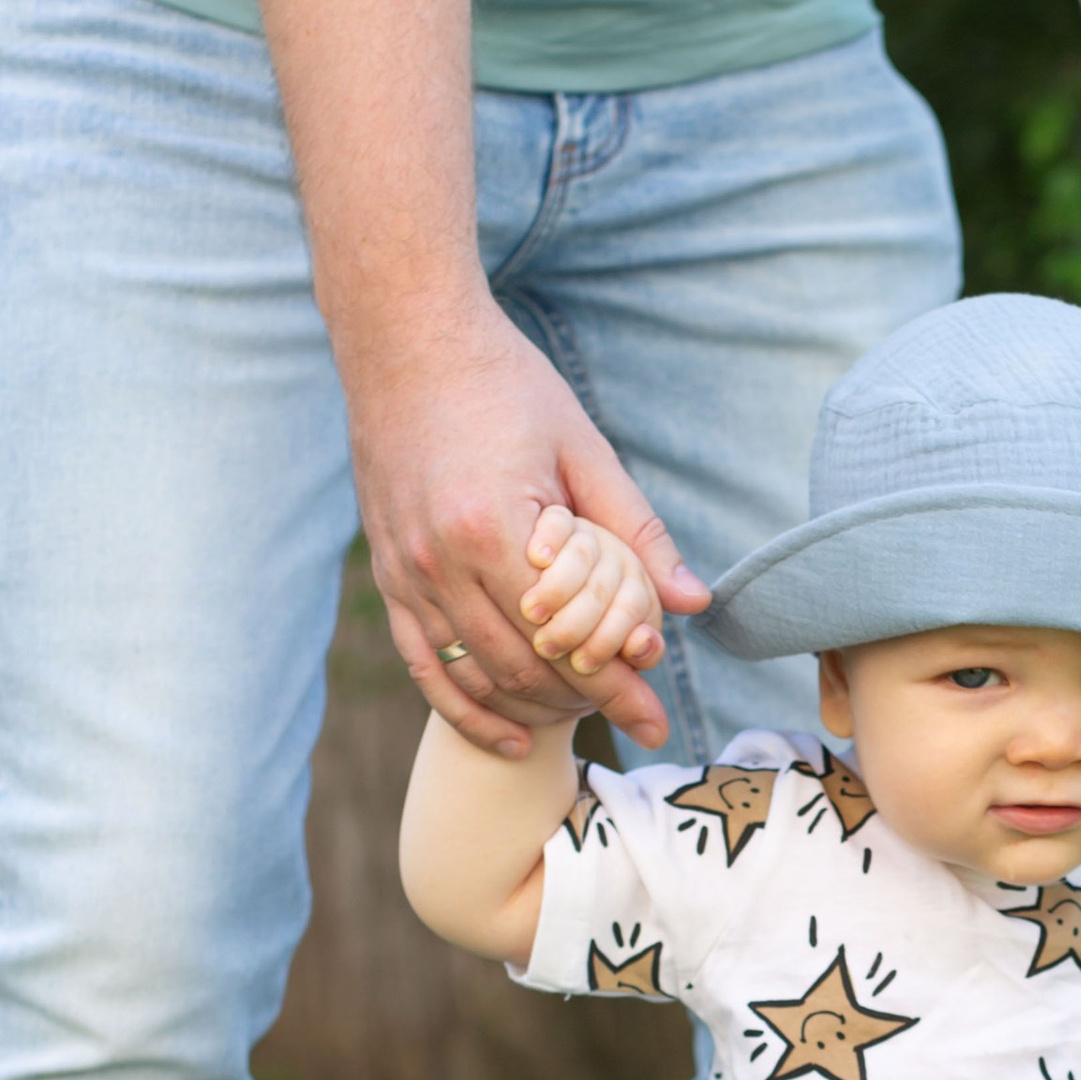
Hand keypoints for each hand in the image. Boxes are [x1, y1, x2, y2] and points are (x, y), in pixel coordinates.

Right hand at [346, 289, 706, 756]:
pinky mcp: (386, 576)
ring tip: (584, 718)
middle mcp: (440, 561)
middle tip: (637, 719)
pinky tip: (509, 738)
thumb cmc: (504, 384)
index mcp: (495, 527)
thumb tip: (694, 602)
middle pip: (525, 669)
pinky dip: (466, 709)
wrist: (405, 341)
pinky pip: (424, 665)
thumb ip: (636, 531)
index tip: (659, 719)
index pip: (569, 637)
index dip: (619, 686)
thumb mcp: (584, 448)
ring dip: (534, 708)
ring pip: (477, 676)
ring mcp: (405, 573)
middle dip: (587, 703)